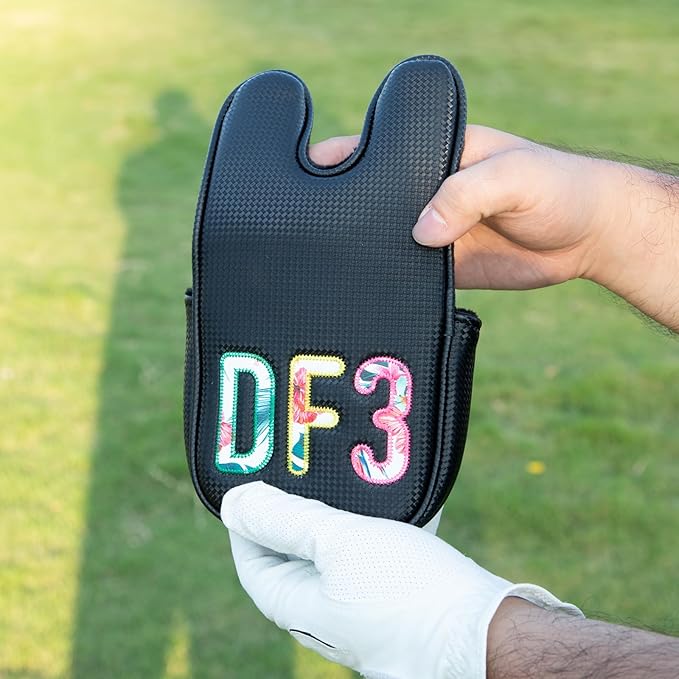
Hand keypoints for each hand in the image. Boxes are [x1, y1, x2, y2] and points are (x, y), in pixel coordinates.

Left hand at [221, 482, 580, 678]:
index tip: (255, 478)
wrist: (485, 632)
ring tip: (347, 477)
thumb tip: (233, 503)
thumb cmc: (407, 591)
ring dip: (337, 513)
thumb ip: (283, 520)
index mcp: (295, 604)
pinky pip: (370, 554)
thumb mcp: (337, 542)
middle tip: (303, 469)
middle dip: (294, 509)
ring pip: (335, 550)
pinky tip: (389, 499)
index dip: (247, 517)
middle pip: (291, 552)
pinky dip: (372, 526)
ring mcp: (357, 608)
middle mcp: (321, 612)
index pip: (250, 557)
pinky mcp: (391, 601)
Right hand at [310, 127, 678, 330]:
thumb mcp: (515, 175)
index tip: (303, 177)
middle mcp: (423, 190)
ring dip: (361, 252)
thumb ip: (467, 193)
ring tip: (330, 266)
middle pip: (367, 199)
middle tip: (307, 232)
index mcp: (434, 153)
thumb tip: (420, 232)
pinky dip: (388, 281)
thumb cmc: (557, 188)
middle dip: (341, 212)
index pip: (375, 150)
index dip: (339, 160)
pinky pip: (405, 274)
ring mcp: (429, 230)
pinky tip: (368, 290)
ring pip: (381, 240)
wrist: (585, 237)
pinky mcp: (439, 266)